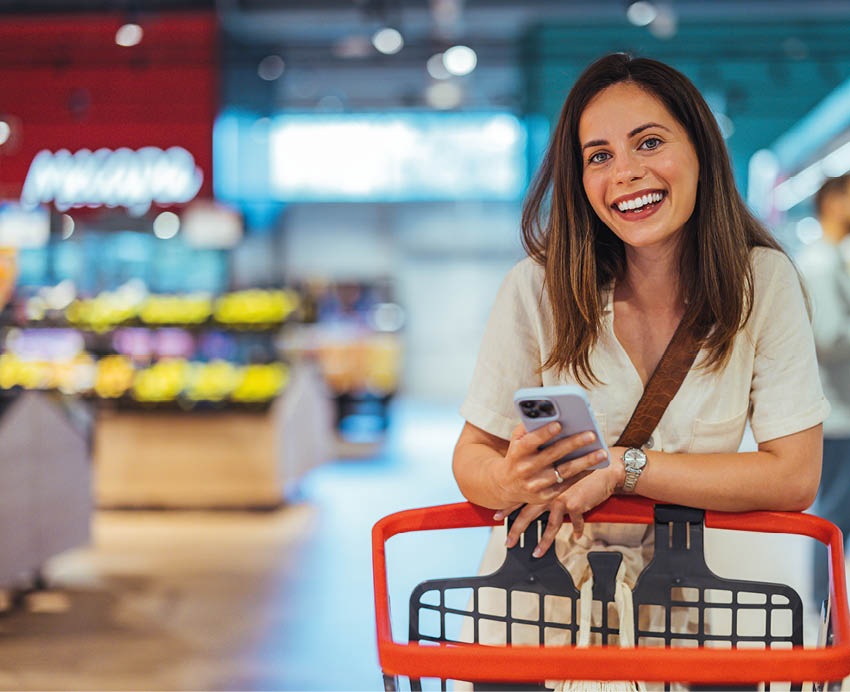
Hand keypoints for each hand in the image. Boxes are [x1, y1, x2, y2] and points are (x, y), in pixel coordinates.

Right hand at [491, 422, 609, 508]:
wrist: (505, 486)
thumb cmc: (517, 456)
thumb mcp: (516, 441)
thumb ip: (528, 427)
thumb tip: (547, 413)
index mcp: (517, 452)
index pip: (530, 442)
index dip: (543, 433)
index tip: (559, 424)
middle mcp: (525, 469)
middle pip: (552, 455)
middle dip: (573, 444)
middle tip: (591, 435)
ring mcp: (535, 485)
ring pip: (564, 471)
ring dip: (585, 462)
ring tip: (602, 452)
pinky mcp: (544, 497)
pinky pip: (567, 484)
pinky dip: (582, 474)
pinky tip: (594, 465)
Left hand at [499, 450, 625, 556]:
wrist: (603, 466)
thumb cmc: (582, 462)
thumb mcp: (561, 466)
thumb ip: (547, 477)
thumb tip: (537, 487)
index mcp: (541, 482)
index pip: (519, 497)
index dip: (507, 508)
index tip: (496, 517)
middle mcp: (548, 491)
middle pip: (528, 514)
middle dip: (517, 530)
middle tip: (509, 542)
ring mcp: (561, 499)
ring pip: (549, 526)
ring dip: (543, 542)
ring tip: (536, 553)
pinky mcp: (576, 505)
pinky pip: (575, 523)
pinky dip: (577, 530)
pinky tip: (577, 537)